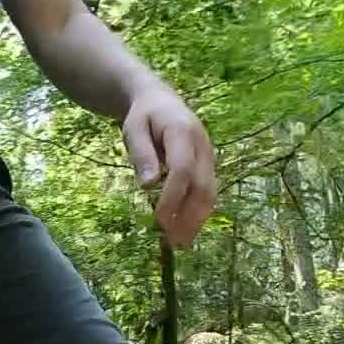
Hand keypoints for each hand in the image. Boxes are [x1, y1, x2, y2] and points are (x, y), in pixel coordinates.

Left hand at [122, 86, 216, 249]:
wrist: (159, 100)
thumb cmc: (143, 116)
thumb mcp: (133, 129)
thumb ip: (141, 154)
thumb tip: (148, 185)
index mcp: (183, 132)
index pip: (183, 170)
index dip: (172, 198)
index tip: (159, 221)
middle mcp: (202, 145)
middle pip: (203, 186)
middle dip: (189, 217)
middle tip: (172, 242)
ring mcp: (208, 156)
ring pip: (210, 193)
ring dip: (197, 220)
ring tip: (180, 243)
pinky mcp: (208, 166)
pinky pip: (208, 192)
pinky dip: (199, 213)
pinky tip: (187, 231)